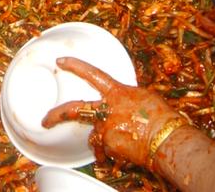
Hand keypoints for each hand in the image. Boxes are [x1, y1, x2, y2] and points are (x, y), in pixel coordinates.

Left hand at [42, 57, 177, 166]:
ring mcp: (106, 129)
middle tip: (45, 120)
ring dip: (100, 141)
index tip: (61, 61)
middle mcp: (107, 110)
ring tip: (116, 144)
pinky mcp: (109, 147)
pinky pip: (107, 151)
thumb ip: (125, 99)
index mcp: (117, 92)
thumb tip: (120, 104)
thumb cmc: (162, 117)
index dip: (75, 66)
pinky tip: (127, 153)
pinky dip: (113, 153)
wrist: (169, 139)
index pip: (92, 74)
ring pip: (94, 137)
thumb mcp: (142, 98)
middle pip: (74, 110)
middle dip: (56, 115)